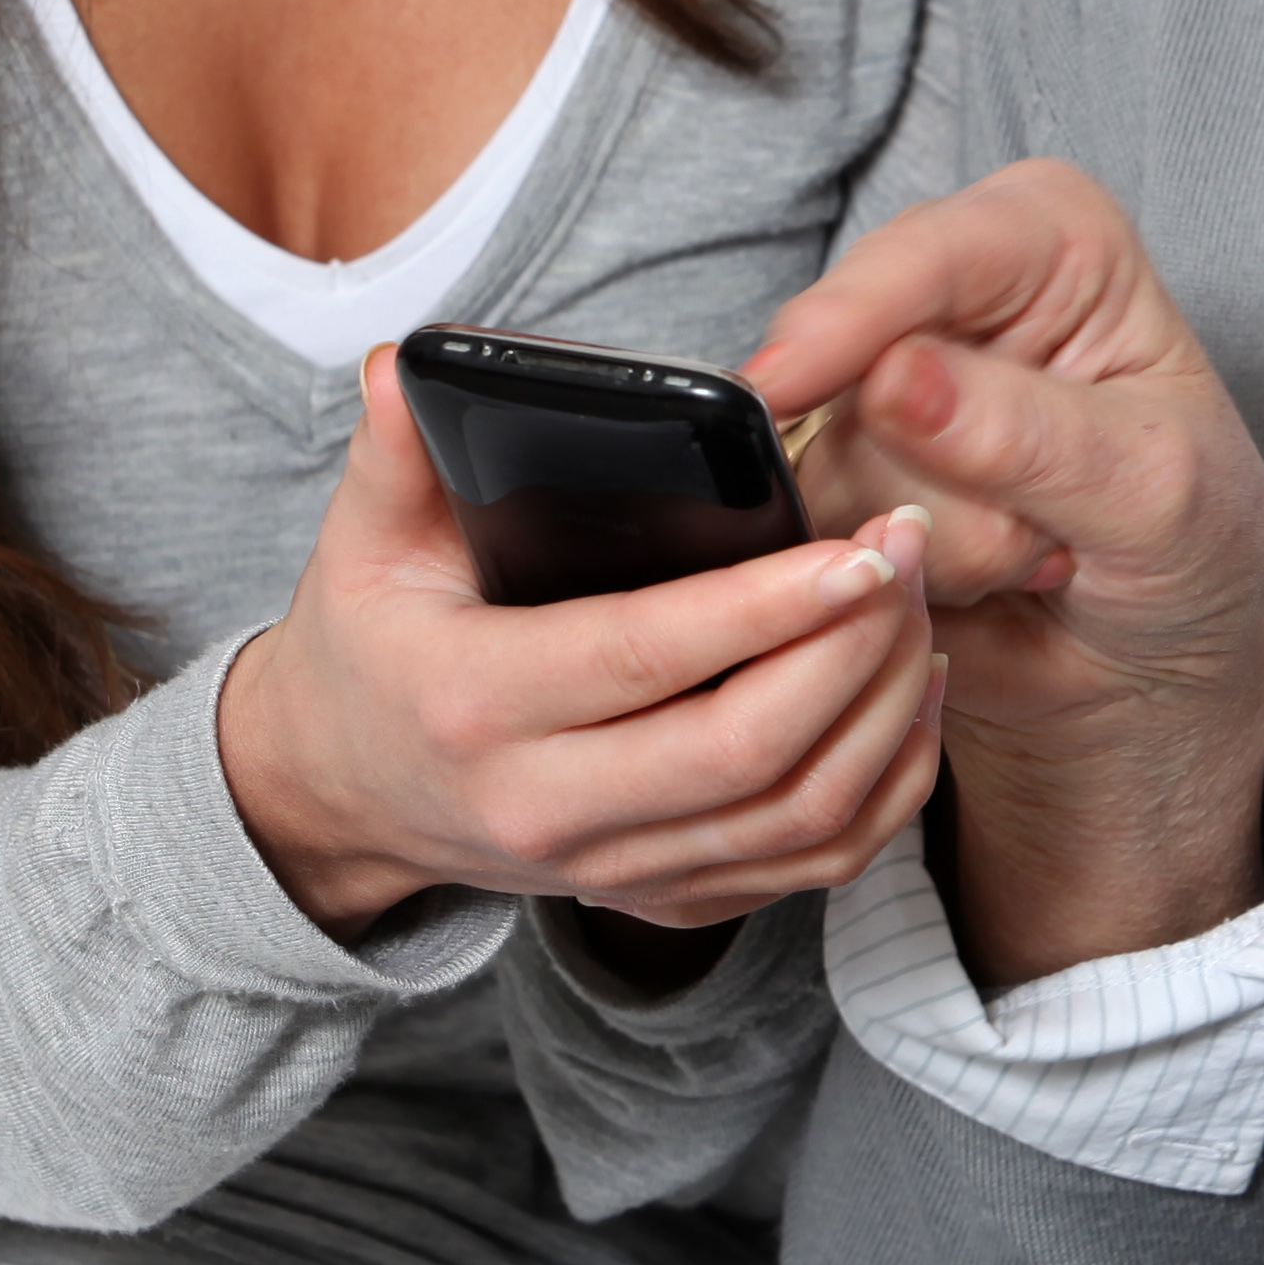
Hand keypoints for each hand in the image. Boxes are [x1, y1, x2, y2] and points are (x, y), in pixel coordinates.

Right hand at [215, 355, 945, 935]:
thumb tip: (398, 365)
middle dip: (854, 649)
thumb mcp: (360, 546)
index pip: (648, 658)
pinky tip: (910, 699)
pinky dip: (884, 790)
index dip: (768, 606)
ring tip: (921, 609)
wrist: (343, 798)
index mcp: (478, 705)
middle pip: (748, 751)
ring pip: (799, 819)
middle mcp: (550, 809)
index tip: (861, 545)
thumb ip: (393, 454)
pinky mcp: (665, 899)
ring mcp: (613, 871)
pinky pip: (809, 866)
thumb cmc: (371, 650)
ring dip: (887, 717)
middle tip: (910, 549)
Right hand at [744, 161, 1263, 986]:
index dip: (848, 320)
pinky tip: (975, 586)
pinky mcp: (839, 475)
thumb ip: (1024, 432)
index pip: (924, 254)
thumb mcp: (1152, 489)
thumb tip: (892, 377)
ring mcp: (883, 388)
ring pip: (822, 460)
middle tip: (1053, 527)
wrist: (1157, 676)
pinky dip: (893, 578)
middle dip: (939, 477)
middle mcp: (954, 291)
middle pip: (848, 363)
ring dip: (932, 543)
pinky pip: (804, 530)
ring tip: (1034, 554)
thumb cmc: (1191, 550)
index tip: (783, 383)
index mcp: (1050, 236)